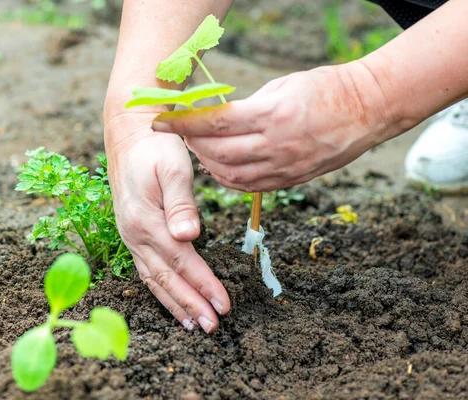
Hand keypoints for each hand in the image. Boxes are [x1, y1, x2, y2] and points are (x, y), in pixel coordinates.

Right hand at [104, 112, 230, 332]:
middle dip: (191, 304)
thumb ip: (180, 202)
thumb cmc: (155, 147)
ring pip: (154, 279)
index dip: (203, 284)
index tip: (224, 304)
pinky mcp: (134, 235)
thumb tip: (187, 236)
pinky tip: (174, 301)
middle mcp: (134, 234)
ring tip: (194, 325)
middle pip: (167, 277)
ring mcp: (131, 237)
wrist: (129, 135)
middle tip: (213, 327)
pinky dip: (162, 290)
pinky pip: (147, 270)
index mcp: (145, 220)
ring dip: (175, 304)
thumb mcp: (171, 166)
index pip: (181, 261)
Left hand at [151, 63, 390, 191]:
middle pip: (218, 154)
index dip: (183, 124)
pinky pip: (250, 187)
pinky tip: (220, 167)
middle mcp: (278, 144)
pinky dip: (228, 179)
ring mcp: (286, 166)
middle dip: (192, 146)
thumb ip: (247, 108)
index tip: (161, 122)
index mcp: (273, 114)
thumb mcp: (281, 87)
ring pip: (231, 176)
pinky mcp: (293, 180)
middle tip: (182, 135)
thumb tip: (215, 122)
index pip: (214, 123)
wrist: (368, 109)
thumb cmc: (325, 88)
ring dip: (207, 165)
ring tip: (199, 151)